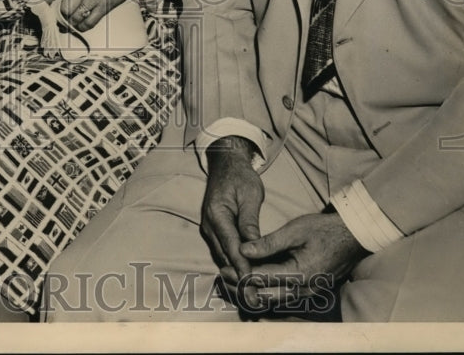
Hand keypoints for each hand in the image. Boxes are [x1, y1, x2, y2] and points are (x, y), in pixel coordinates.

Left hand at [59, 0, 131, 31]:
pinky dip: (83, 27)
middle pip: (63, 7)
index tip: (43, 6)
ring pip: (74, 17)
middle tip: (59, 20)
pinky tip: (82, 26)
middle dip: (60, 16)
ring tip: (69, 25)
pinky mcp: (104, 4)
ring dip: (71, 23)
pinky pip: (89, 22)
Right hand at [200, 136, 264, 300]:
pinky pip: (223, 251)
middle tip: (254, 299)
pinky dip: (233, 265)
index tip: (252, 286)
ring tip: (250, 294)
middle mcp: (209, 225)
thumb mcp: (250, 195)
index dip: (242, 268)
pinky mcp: (214, 231)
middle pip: (224, 257)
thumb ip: (250, 221)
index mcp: (217, 214)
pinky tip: (244, 278)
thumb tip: (253, 246)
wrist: (225, 164)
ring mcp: (209, 229)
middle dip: (239, 279)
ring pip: (222, 257)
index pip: (231, 247)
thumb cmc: (240, 177)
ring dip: (236, 275)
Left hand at [237, 212, 368, 311]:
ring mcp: (307, 294)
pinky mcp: (309, 292)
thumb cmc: (324, 230)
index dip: (240, 274)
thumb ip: (268, 242)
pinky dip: (266, 292)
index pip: (262, 278)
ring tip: (234, 282)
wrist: (352, 237)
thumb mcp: (295, 230)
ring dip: (253, 292)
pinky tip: (254, 284)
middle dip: (242, 288)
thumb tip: (242, 249)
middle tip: (224, 278)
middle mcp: (303, 290)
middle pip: (265, 295)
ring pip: (273, 300)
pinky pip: (283, 297)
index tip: (223, 269)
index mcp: (299, 274)